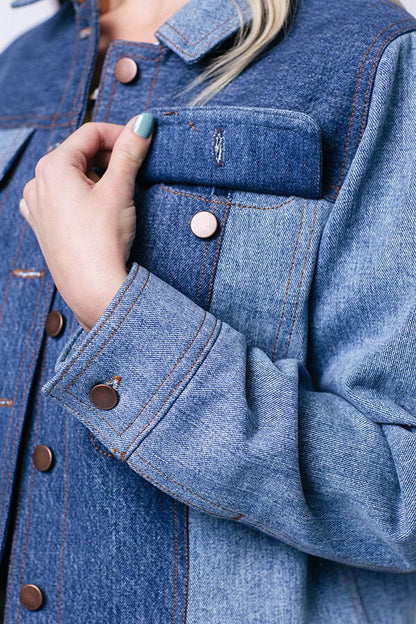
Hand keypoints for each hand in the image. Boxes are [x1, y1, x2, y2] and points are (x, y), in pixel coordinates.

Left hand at [20, 114, 153, 331]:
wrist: (93, 288)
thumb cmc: (101, 241)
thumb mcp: (120, 189)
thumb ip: (130, 151)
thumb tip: (143, 123)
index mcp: (52, 167)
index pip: (91, 133)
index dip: (120, 134)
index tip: (142, 142)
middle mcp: (37, 183)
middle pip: (79, 153)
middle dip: (109, 157)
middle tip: (135, 170)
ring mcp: (37, 206)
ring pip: (72, 176)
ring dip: (97, 177)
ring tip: (118, 195)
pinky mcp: (43, 225)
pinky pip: (63, 198)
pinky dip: (83, 196)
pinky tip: (99, 211)